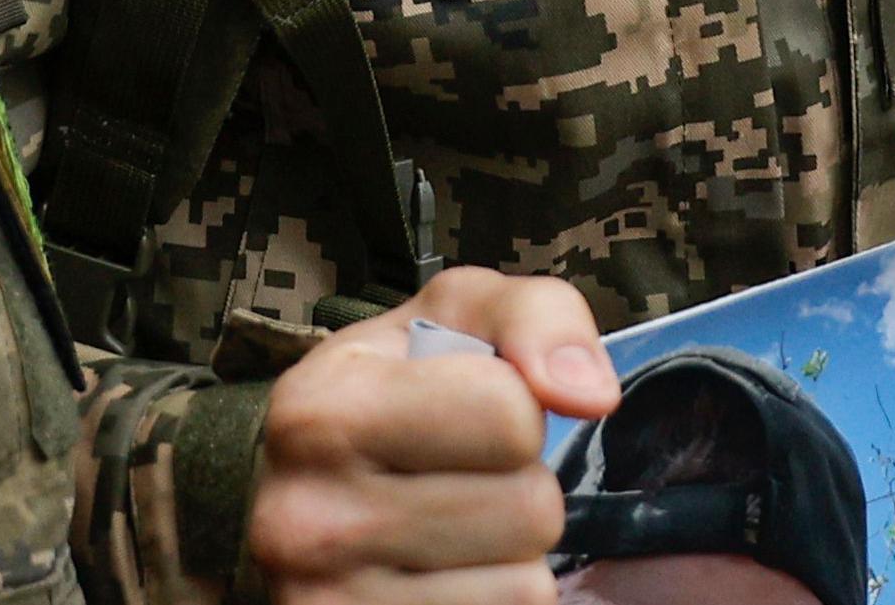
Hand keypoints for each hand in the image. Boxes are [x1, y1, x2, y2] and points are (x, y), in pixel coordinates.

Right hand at [250, 268, 614, 604]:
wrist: (302, 504)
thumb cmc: (389, 396)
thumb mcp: (452, 319)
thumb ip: (535, 317)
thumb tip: (593, 395)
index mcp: (321, 411)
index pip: (509, 414)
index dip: (515, 407)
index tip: (464, 413)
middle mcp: (308, 518)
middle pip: (530, 509)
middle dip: (517, 487)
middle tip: (459, 479)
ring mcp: (330, 604)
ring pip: (527, 584)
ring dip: (510, 554)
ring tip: (449, 529)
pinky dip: (494, 602)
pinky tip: (442, 577)